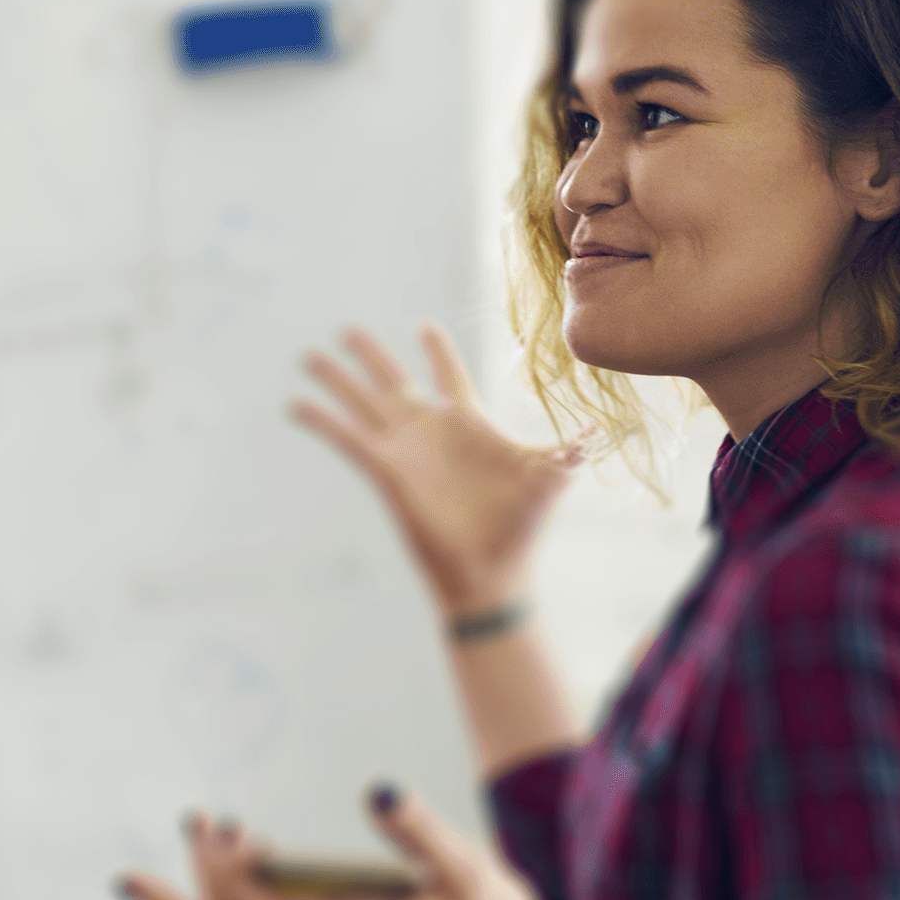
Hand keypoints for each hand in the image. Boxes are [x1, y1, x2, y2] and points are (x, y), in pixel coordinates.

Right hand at [294, 326, 581, 616]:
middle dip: (371, 355)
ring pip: (363, 402)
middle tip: (347, 330)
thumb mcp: (551, 475)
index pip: (448, 377)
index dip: (437, 352)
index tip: (423, 327)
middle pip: (393, 380)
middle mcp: (430, 432)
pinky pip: (347, 438)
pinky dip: (323, 420)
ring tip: (308, 355)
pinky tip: (296, 405)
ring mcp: (404, 450)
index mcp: (468, 424)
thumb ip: (570, 447)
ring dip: (336, 379)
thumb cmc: (522, 526)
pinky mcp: (385, 471)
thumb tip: (604, 431)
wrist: (492, 572)